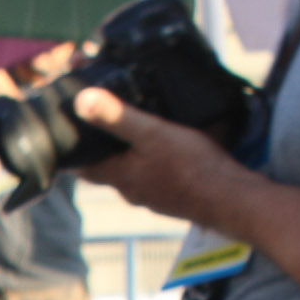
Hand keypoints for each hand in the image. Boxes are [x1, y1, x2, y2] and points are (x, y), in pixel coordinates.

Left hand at [70, 86, 253, 224]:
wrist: (230, 199)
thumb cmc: (192, 167)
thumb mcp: (152, 133)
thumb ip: (117, 117)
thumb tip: (82, 100)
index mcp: (119, 177)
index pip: (82, 165)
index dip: (74, 149)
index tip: (68, 131)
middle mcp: (130, 190)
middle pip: (105, 167)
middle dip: (101, 147)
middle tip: (101, 123)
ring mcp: (152, 195)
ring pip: (131, 171)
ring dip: (128, 154)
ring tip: (132, 128)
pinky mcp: (172, 195)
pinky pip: (154, 175)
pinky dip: (150, 161)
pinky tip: (163, 148)